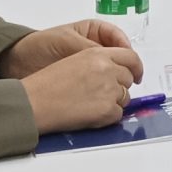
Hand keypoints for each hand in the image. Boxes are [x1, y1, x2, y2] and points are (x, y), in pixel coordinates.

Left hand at [0, 19, 144, 83]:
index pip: (119, 40)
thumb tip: (110, 58)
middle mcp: (97, 49)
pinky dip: (104, 91)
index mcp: (95, 32)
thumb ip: (89, 48)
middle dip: (124, 69)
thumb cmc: (41, 44)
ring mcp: (91, 66)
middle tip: (127, 80)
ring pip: (113, 73)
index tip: (130, 64)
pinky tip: (105, 96)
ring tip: (116, 89)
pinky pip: (100, 86)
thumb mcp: (67, 41)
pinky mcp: (84, 82)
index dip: (127, 52)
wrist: (17, 62)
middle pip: (120, 59)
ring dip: (116, 82)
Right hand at [21, 46, 139, 133]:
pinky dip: (107, 117)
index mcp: (98, 54)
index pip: (131, 57)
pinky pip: (117, 115)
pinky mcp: (107, 110)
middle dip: (119, 86)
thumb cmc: (47, 83)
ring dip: (113, 102)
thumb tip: (118, 73)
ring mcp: (109, 90)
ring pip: (125, 98)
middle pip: (128, 79)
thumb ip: (99, 63)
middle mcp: (107, 69)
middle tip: (101, 94)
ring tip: (89, 103)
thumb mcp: (75, 61)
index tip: (136, 75)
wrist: (35, 102)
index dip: (136, 68)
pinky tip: (89, 114)